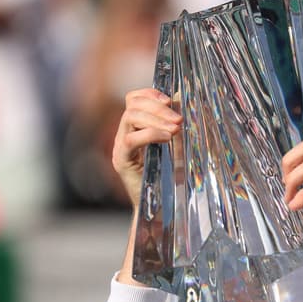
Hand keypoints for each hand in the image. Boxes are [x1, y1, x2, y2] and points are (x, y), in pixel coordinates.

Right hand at [111, 88, 181, 207]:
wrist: (159, 207)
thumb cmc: (169, 176)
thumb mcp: (175, 144)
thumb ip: (175, 123)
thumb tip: (182, 97)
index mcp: (135, 127)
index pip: (133, 99)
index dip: (150, 94)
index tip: (170, 100)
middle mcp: (124, 134)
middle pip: (132, 105)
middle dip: (158, 107)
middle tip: (179, 119)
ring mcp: (120, 147)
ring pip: (130, 118)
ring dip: (156, 119)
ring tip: (176, 128)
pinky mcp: (121, 161)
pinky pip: (131, 139)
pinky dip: (150, 134)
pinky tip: (167, 138)